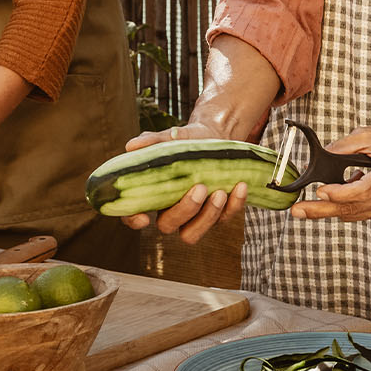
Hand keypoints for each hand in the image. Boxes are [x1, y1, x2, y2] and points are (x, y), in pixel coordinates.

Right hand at [116, 123, 249, 240]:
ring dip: (208, 216)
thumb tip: (132, 146)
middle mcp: (170, 210)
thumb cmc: (187, 141)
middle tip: (199, 188)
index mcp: (152, 194)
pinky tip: (240, 186)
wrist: (216, 137)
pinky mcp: (217, 214)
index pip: (131, 214)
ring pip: (192, 234)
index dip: (132, 220)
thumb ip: (153, 142)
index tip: (144, 218)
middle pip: (167, 226)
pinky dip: (234, 205)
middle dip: (184, 211)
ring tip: (220, 191)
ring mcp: (194, 216)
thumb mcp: (171, 138)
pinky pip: (224, 219)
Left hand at [291, 121, 370, 222]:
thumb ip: (341, 147)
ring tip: (327, 190)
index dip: (339, 194)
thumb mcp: (367, 134)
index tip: (319, 192)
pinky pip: (363, 214)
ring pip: (356, 214)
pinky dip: (351, 205)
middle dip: (322, 210)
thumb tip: (318, 160)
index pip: (364, 190)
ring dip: (335, 205)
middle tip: (298, 211)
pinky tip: (352, 189)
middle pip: (355, 208)